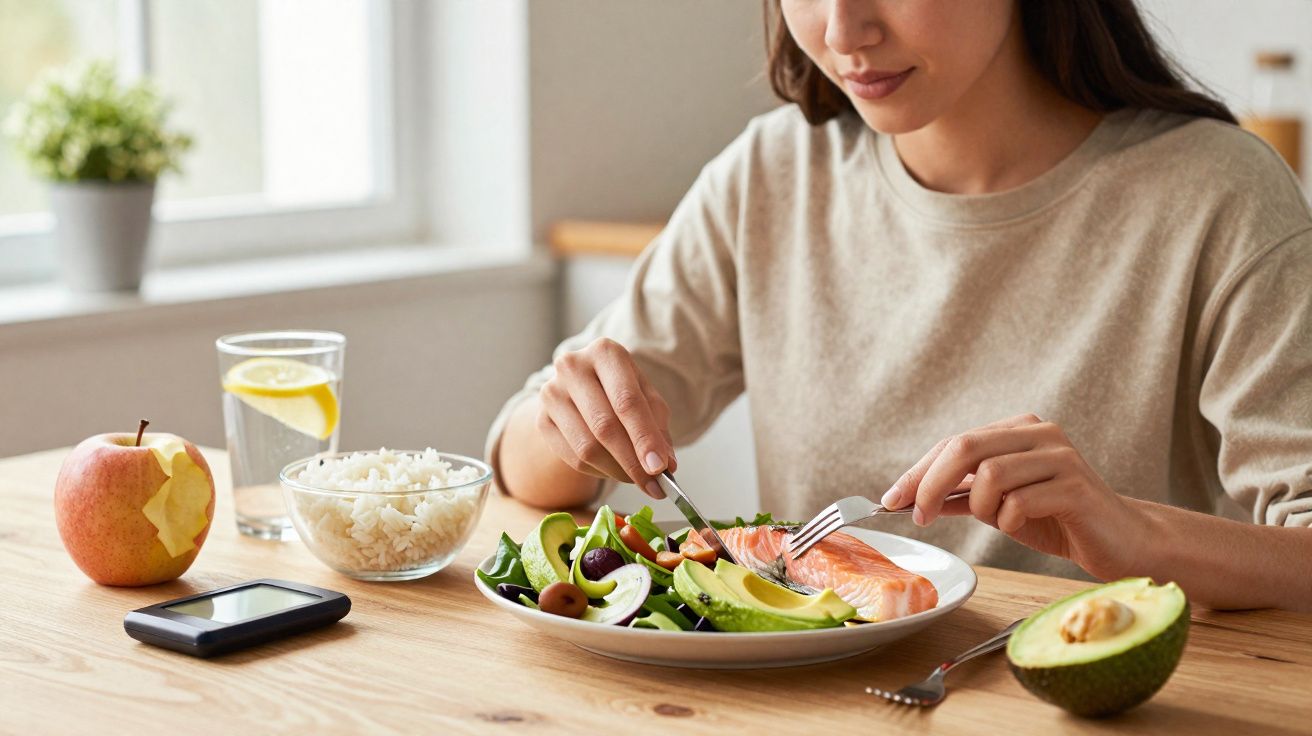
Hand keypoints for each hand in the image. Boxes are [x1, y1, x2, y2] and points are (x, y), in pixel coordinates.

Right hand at [536, 338, 676, 497]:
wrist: (582, 387)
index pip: (627, 401)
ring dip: (617, 470)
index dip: (644, 438)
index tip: (660, 468)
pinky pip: (573, 457)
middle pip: (604, 426)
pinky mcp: (542, 419)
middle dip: (632, 461)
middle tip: (653, 485)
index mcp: (605, 352)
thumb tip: (665, 465)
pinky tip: (614, 470)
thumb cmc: (621, 389)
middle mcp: (573, 366)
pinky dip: (599, 471)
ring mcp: (552, 393)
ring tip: (636, 478)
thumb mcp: (646, 397)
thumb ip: (657, 428)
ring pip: (587, 447)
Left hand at [881, 413, 1148, 579]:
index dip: (918, 471)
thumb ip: (960, 496)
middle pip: (965, 447)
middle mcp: (1039, 433)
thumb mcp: (999, 506)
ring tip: (998, 520)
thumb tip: (908, 499)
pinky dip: (1008, 518)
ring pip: (990, 474)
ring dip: (981, 507)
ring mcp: (1060, 456)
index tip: (891, 500)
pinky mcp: (1076, 486)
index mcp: (1018, 430)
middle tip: (919, 517)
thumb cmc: (1058, 520)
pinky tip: (1021, 523)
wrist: (1119, 541)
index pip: (954, 442)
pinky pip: (1019, 501)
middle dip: (930, 484)